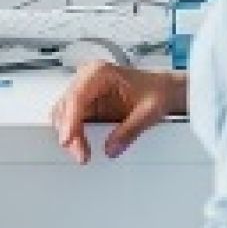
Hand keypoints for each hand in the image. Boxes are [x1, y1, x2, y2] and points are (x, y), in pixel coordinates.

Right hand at [51, 63, 184, 163]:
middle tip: (81, 155)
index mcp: (99, 72)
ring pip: (64, 114)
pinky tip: (83, 146)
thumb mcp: (149, 111)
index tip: (68, 140)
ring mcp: (85, 90)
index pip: (76, 96)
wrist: (162, 90)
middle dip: (69, 132)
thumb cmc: (156, 91)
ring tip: (83, 154)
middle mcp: (87, 78)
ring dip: (70, 135)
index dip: (70, 120)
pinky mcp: (86, 103)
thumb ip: (130, 130)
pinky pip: (72, 119)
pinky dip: (74, 134)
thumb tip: (111, 149)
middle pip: (66, 107)